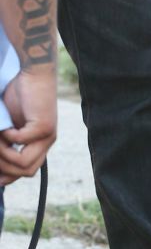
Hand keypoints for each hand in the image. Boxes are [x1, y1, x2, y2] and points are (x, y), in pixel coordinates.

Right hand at [0, 70, 56, 184]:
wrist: (33, 72)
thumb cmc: (19, 95)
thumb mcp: (9, 124)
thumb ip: (6, 142)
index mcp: (40, 143)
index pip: (27, 171)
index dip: (9, 176)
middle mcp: (47, 142)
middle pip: (26, 172)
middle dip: (4, 168)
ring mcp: (48, 135)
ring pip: (24, 163)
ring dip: (5, 154)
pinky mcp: (44, 126)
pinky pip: (21, 142)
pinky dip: (8, 137)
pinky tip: (5, 126)